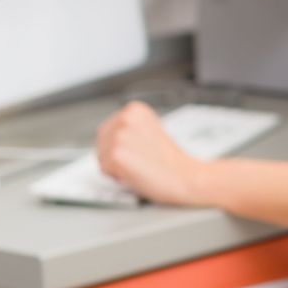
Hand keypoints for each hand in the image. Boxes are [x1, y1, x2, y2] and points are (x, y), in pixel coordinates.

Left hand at [96, 102, 210, 206]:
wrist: (186, 177)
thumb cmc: (170, 160)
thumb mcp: (149, 131)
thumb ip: (129, 129)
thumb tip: (110, 137)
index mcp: (135, 109)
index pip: (108, 129)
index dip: (120, 145)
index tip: (138, 150)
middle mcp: (126, 118)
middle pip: (102, 143)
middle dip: (115, 156)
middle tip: (139, 161)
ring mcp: (120, 136)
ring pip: (102, 157)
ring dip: (116, 166)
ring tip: (140, 166)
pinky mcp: (116, 155)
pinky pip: (105, 170)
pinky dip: (117, 176)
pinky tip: (136, 173)